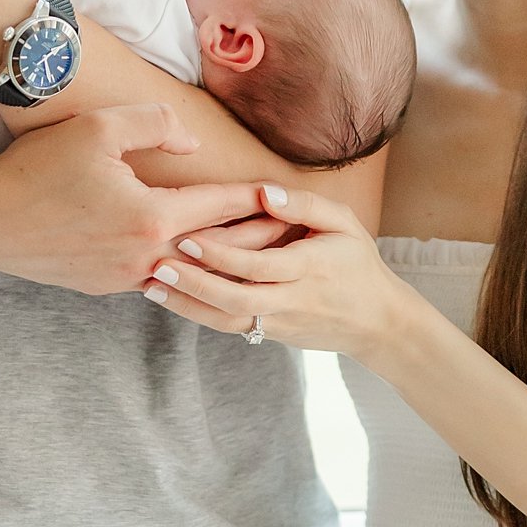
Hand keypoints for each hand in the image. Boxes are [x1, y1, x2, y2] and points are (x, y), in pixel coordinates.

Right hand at [0, 103, 279, 295]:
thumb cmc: (37, 169)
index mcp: (151, 219)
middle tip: (290, 233)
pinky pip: (154, 276)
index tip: (290, 196)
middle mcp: (144, 259)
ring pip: (186, 268)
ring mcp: (122, 280)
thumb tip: (191, 145)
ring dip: (218, 258)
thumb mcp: (99, 127)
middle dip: (254, 240)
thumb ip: (155, 125)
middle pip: (216, 251)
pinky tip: (191, 257)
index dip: (257, 199)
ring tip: (251, 248)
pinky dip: (181, 267)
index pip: (220, 208)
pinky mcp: (102, 287)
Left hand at [139, 181, 402, 356]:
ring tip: (150, 287)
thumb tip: (263, 192)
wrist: (377, 323)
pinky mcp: (271, 335)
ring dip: (186, 305)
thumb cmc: (357, 262)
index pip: (259, 264)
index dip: (222, 253)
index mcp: (310, 268)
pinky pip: (230, 326)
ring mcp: (279, 322)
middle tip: (156, 264)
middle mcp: (291, 299)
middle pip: (236, 298)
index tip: (187, 236)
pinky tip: (169, 298)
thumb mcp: (343, 222)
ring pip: (227, 320)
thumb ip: (304, 204)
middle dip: (193, 283)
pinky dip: (198, 314)